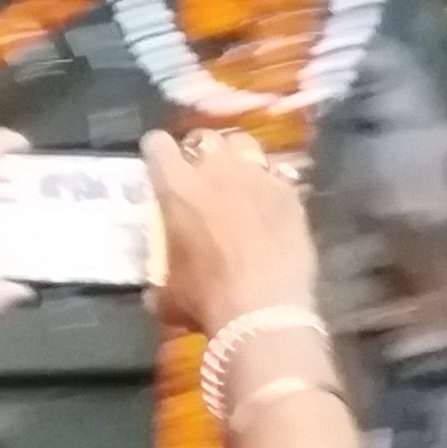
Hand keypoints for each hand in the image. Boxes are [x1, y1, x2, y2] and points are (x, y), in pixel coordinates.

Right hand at [141, 126, 316, 340]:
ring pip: (244, 146)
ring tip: (236, 181)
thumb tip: (157, 292)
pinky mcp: (290, 193)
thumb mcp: (167, 291)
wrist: (263, 310)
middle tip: (199, 177)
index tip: (158, 168)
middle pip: (204, 138)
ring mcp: (258, 176)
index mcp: (176, 187)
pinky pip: (277, 174)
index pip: (157, 145)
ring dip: (236, 159)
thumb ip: (160, 279)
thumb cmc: (205, 299)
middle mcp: (216, 170)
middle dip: (199, 153)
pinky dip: (269, 184)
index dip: (156, 154)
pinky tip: (269, 205)